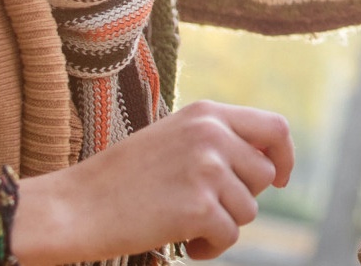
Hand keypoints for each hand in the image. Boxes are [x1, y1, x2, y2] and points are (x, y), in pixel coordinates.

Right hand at [14, 101, 294, 263]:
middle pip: (264, 175)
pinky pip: (229, 236)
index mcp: (207, 113)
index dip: (284, 157)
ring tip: (184, 223)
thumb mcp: (174, 139)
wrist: (76, 206)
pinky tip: (182, 241)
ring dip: (222, 225)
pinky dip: (210, 247)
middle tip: (204, 208)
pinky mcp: (200, 207)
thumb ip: (218, 141)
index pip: (275, 129)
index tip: (281, 179)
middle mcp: (212, 135)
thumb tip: (272, 164)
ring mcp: (207, 170)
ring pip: (249, 210)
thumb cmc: (122, 178)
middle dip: (243, 199)